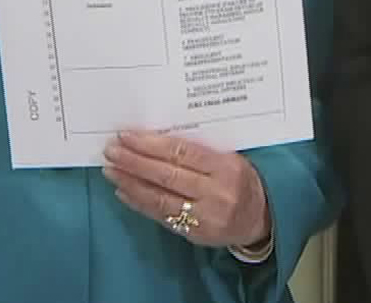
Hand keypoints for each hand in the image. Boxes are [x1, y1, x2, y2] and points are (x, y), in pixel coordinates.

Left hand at [103, 130, 269, 248]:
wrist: (260, 217)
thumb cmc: (241, 180)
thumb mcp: (229, 158)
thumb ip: (198, 151)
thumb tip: (153, 140)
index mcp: (226, 167)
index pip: (182, 153)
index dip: (150, 144)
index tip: (127, 135)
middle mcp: (215, 192)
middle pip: (167, 175)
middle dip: (134, 162)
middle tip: (111, 151)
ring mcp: (205, 216)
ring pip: (160, 198)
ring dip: (130, 183)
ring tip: (110, 170)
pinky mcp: (195, 234)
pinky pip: (161, 216)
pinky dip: (139, 203)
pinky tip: (123, 191)